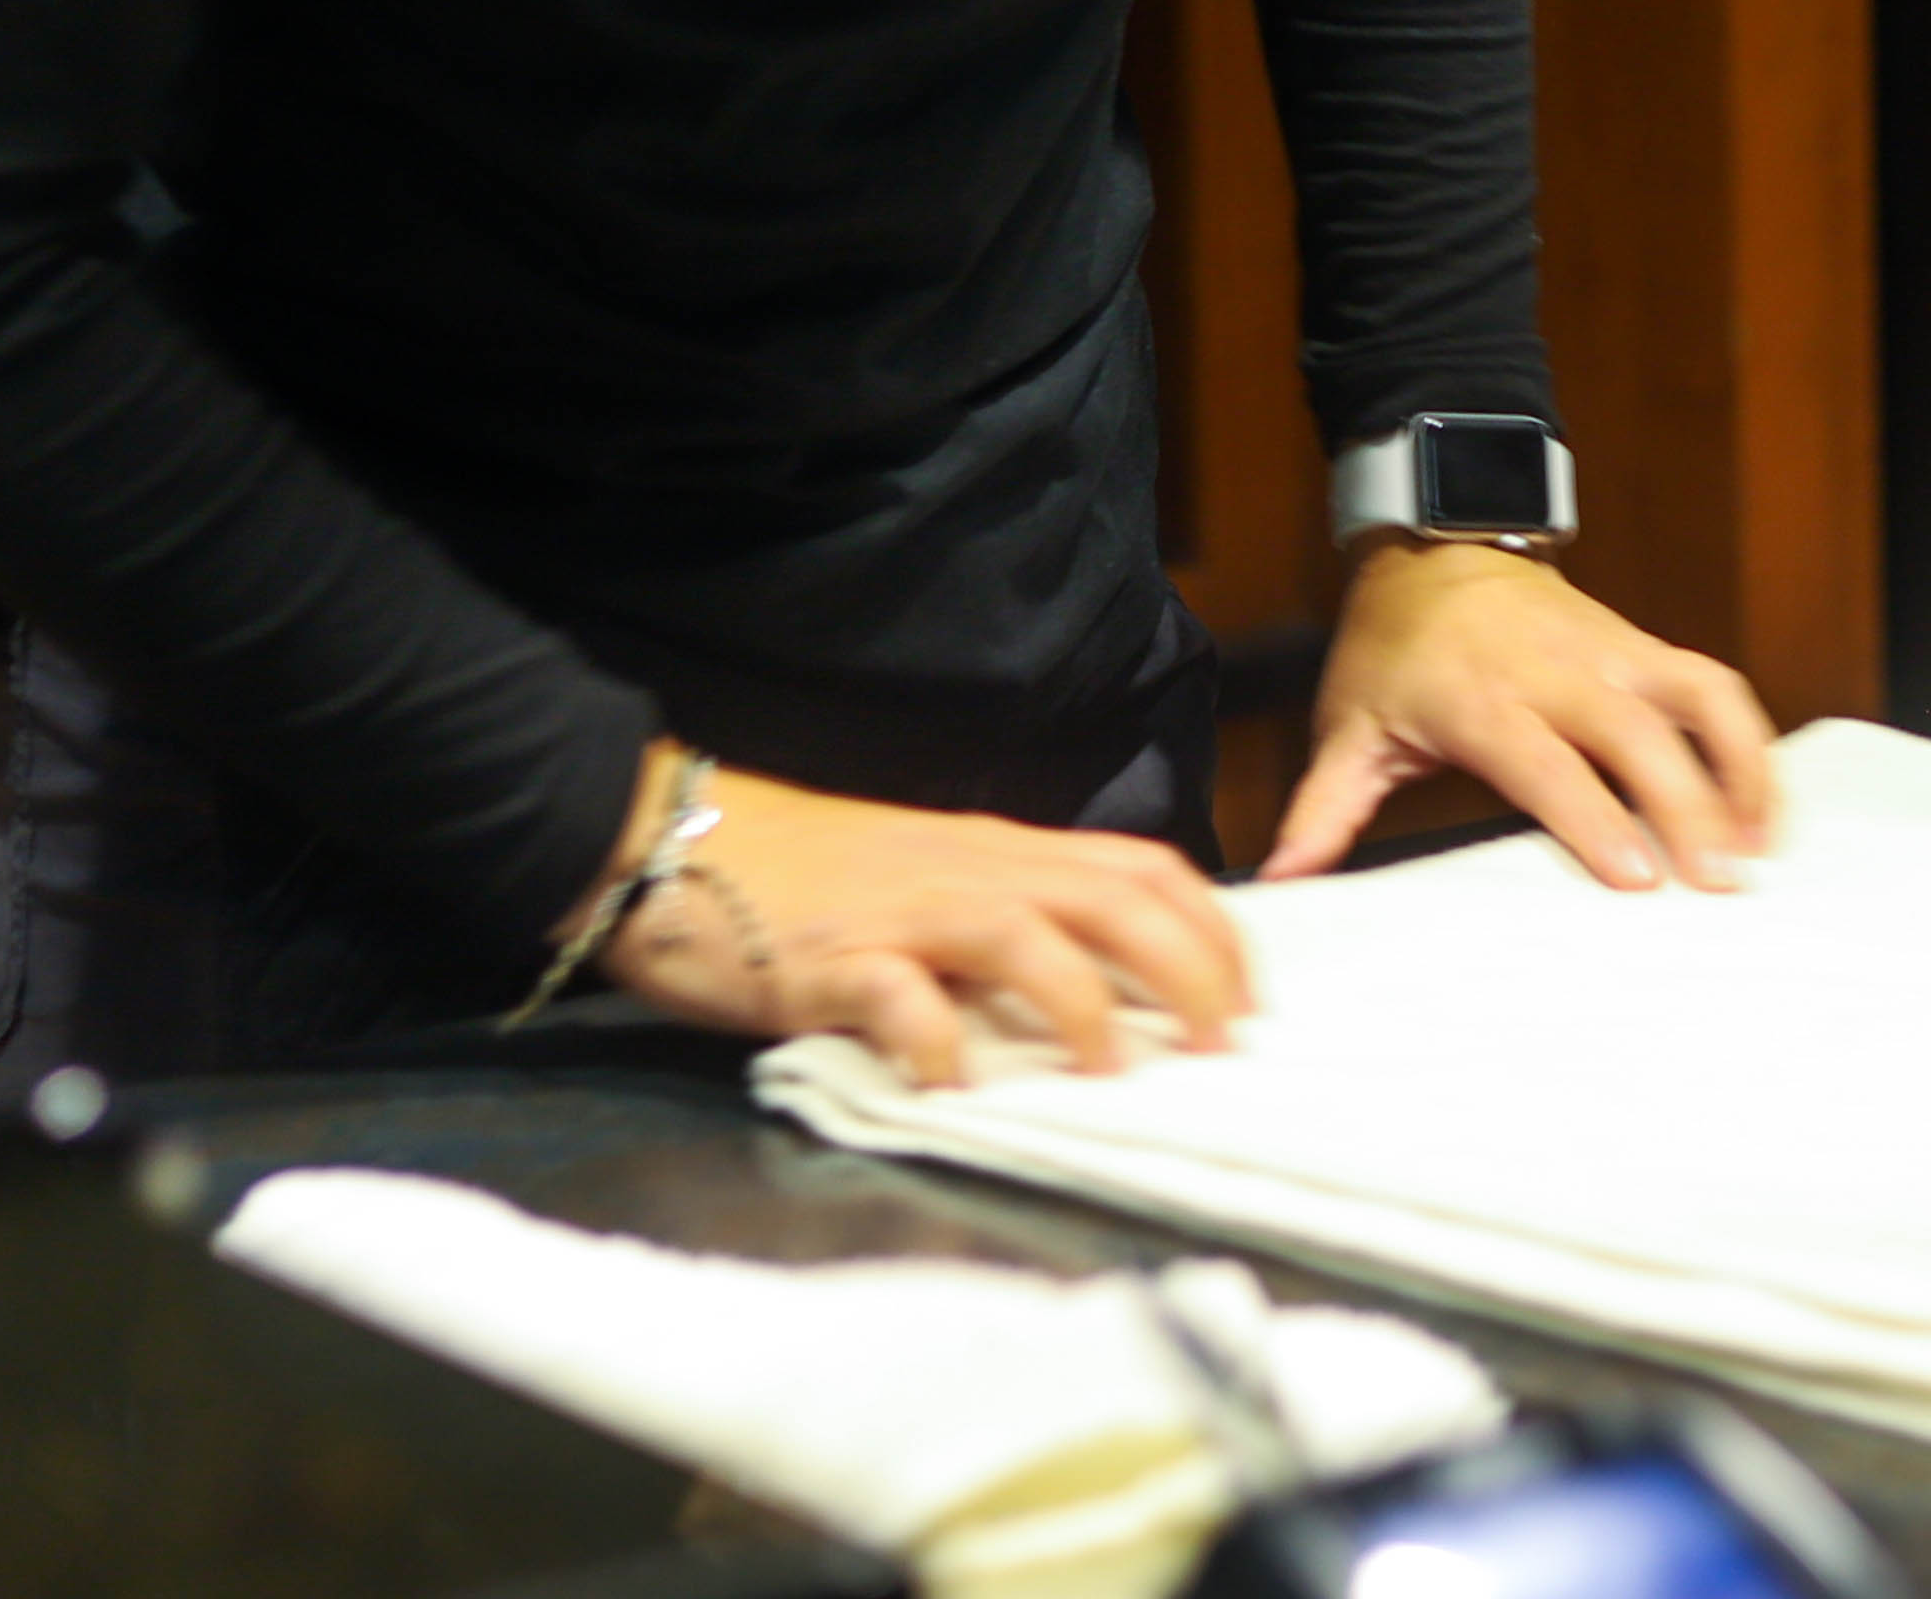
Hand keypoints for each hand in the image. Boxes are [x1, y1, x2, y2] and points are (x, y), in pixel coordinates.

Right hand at [596, 752, 1253, 1084]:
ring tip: (1110, 1071)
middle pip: (1113, 898)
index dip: (1213, 929)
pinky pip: (896, 996)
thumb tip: (1104, 990)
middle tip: (1221, 1045)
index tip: (1251, 997)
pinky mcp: (827, 959)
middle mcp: (968, 870)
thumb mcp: (933, 879)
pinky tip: (955, 1086)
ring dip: (1083, 1003)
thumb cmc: (810, 877)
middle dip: (1187, 968)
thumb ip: (1010, 920)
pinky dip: (937, 1040)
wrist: (679, 845)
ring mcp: (899, 911)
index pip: (1142, 868)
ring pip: (1024, 935)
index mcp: (1002, 851)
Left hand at [1265, 540, 1781, 891]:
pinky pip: (1711, 685)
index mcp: (1483, 699)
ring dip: (1737, 768)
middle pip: (1638, 738)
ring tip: (1761, 847)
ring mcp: (1612, 652)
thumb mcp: (1350, 723)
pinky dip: (1747, 740)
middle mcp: (1559, 671)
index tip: (1635, 878)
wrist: (1436, 544)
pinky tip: (1764, 803)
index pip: (1548, 764)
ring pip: (1695, 700)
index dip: (1592, 818)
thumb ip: (1323, 808)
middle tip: (1719, 885)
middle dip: (1685, 808)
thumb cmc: (1393, 648)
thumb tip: (1282, 881)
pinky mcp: (1644, 646)